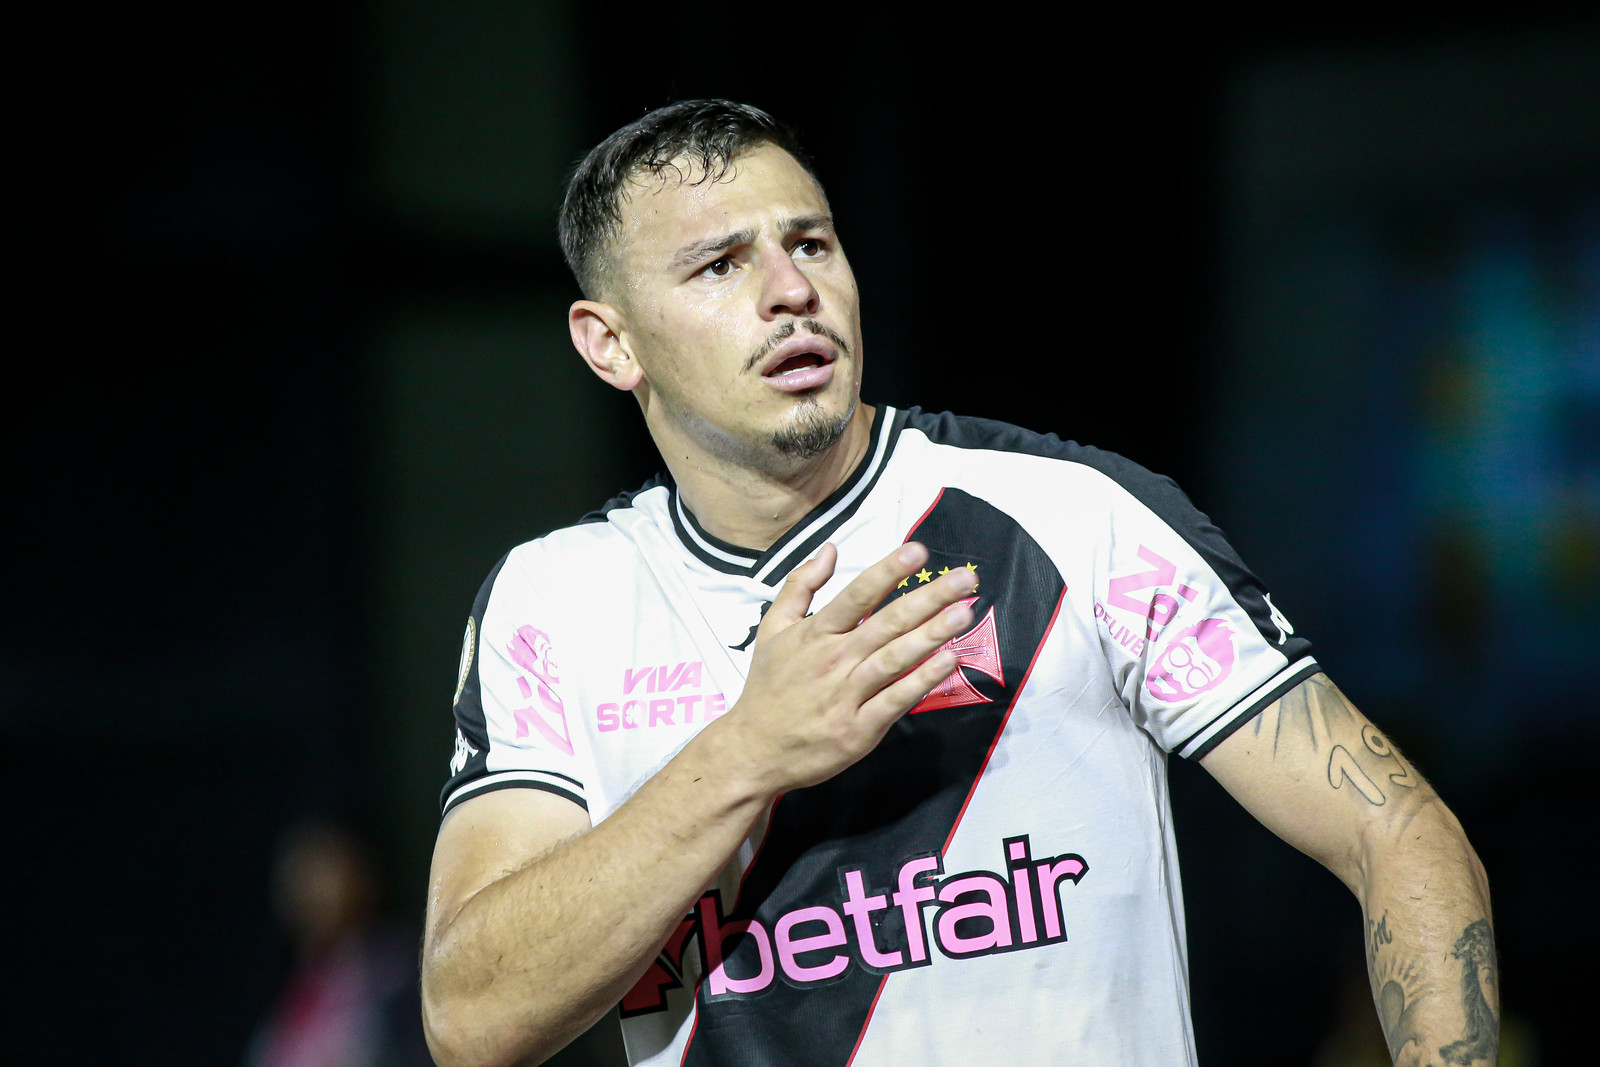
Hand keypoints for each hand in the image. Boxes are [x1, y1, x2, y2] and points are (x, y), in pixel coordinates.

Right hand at [716, 541, 976, 794]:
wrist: (753, 750)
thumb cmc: (767, 688)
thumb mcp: (772, 629)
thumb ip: (799, 586)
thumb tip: (830, 550)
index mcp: (815, 633)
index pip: (858, 594)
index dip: (888, 571)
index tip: (919, 550)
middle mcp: (834, 659)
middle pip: (887, 622)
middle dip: (929, 598)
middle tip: (965, 579)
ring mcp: (847, 695)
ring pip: (895, 659)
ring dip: (931, 635)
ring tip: (963, 614)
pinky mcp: (859, 729)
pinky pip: (895, 700)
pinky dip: (921, 682)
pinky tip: (947, 662)